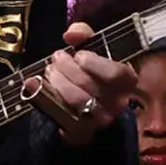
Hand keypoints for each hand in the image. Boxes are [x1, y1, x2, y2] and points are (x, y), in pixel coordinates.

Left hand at [32, 22, 137, 145]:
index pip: (117, 74)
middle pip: (91, 85)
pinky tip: (38, 85)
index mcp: (127, 81)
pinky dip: (49, 97)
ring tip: (50, 71)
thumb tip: (71, 34)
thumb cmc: (93, 72)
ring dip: (59, 82)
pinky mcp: (82, 131)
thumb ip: (85, 35)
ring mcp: (101, 119)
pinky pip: (65, 115)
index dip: (95, 64)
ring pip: (78, 100)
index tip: (79, 55)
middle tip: (57, 58)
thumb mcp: (94, 49)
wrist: (89, 105)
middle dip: (68, 68)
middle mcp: (117, 102)